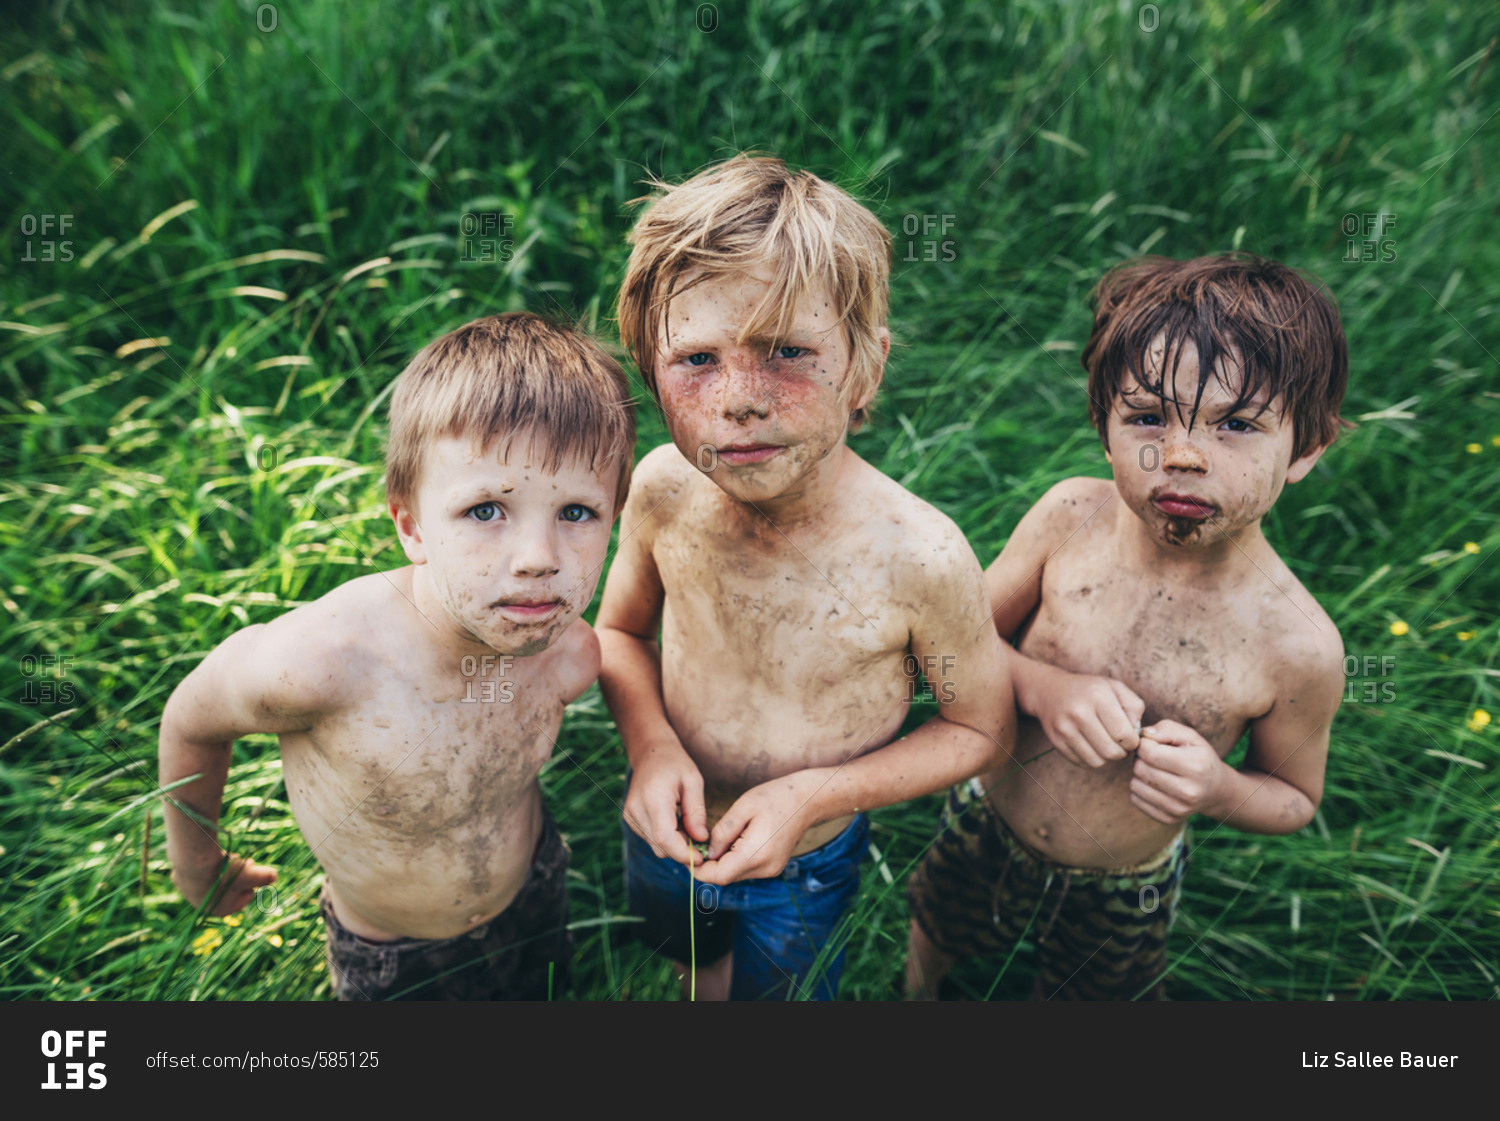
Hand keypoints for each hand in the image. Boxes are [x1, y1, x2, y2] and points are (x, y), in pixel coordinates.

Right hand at [173, 852, 277, 916]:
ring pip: (211, 880)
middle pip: (227, 889)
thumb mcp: (252, 875)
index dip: (252, 882)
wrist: (193, 861)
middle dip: (238, 874)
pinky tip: (209, 855)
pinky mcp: (178, 879)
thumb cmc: (225, 872)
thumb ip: (266, 877)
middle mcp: (202, 906)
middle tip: (245, 860)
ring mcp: (187, 893)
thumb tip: (274, 876)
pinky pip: (195, 871)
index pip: (243, 898)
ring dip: (221, 869)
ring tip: (227, 856)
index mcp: (221, 910)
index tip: (254, 868)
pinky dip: (204, 863)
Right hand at [623, 741, 709, 866]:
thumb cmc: (675, 763)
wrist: (650, 751)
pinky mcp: (630, 819)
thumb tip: (701, 839)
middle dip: (683, 849)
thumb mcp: (694, 781)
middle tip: (700, 835)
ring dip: (675, 843)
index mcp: (653, 798)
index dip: (684, 854)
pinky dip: (666, 837)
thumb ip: (697, 812)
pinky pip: (651, 839)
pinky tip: (675, 821)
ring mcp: (630, 815)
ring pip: (656, 846)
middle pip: (660, 847)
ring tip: (687, 822)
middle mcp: (636, 809)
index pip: (665, 838)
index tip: (703, 857)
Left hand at [691, 773, 821, 885]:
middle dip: (708, 864)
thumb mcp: (743, 807)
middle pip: (725, 877)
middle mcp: (765, 868)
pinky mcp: (773, 867)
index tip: (686, 855)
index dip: (699, 870)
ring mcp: (771, 870)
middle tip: (696, 843)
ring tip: (717, 837)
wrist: (808, 800)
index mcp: (756, 853)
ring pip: (735, 874)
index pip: (719, 876)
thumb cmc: (775, 798)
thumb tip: (706, 852)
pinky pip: (746, 869)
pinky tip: (734, 839)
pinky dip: (734, 859)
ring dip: (721, 862)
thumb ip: (721, 832)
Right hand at [1032, 667, 1145, 767]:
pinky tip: (1092, 745)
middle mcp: (1079, 712)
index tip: (1132, 738)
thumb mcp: (1114, 687)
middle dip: (1122, 752)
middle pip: (1111, 751)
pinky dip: (1092, 758)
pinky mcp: (1056, 741)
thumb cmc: (1089, 690)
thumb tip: (1137, 732)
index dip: (1133, 742)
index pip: (1123, 734)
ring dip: (1107, 757)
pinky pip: (1082, 763)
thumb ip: (1134, 707)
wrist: (1049, 690)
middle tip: (1121, 744)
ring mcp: (1065, 728)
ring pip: (1097, 761)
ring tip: (1106, 743)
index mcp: (1097, 696)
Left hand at [1130, 720, 1224, 824]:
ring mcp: (1178, 808)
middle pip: (1140, 769)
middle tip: (1152, 757)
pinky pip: (1136, 800)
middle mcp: (1188, 791)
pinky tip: (1154, 784)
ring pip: (1135, 785)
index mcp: (1195, 766)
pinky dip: (1140, 789)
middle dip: (1141, 758)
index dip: (1144, 744)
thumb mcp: (1190, 737)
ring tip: (1154, 770)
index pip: (1150, 753)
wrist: (1215, 790)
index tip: (1151, 743)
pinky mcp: (1168, 819)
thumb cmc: (1199, 757)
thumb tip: (1144, 735)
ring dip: (1139, 774)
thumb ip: (1166, 729)